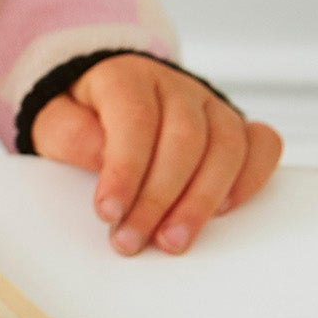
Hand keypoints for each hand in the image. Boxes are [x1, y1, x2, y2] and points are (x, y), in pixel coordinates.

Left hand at [30, 55, 280, 254]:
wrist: (107, 98)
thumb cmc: (81, 115)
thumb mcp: (54, 119)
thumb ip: (69, 133)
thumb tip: (100, 157)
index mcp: (128, 77)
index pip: (136, 119)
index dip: (124, 170)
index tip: (107, 213)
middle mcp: (176, 86)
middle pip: (184, 139)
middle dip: (159, 198)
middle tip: (133, 240)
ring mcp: (210, 106)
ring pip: (226, 146)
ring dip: (201, 201)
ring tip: (172, 241)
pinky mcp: (234, 127)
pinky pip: (262, 145)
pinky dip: (249, 179)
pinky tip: (221, 212)